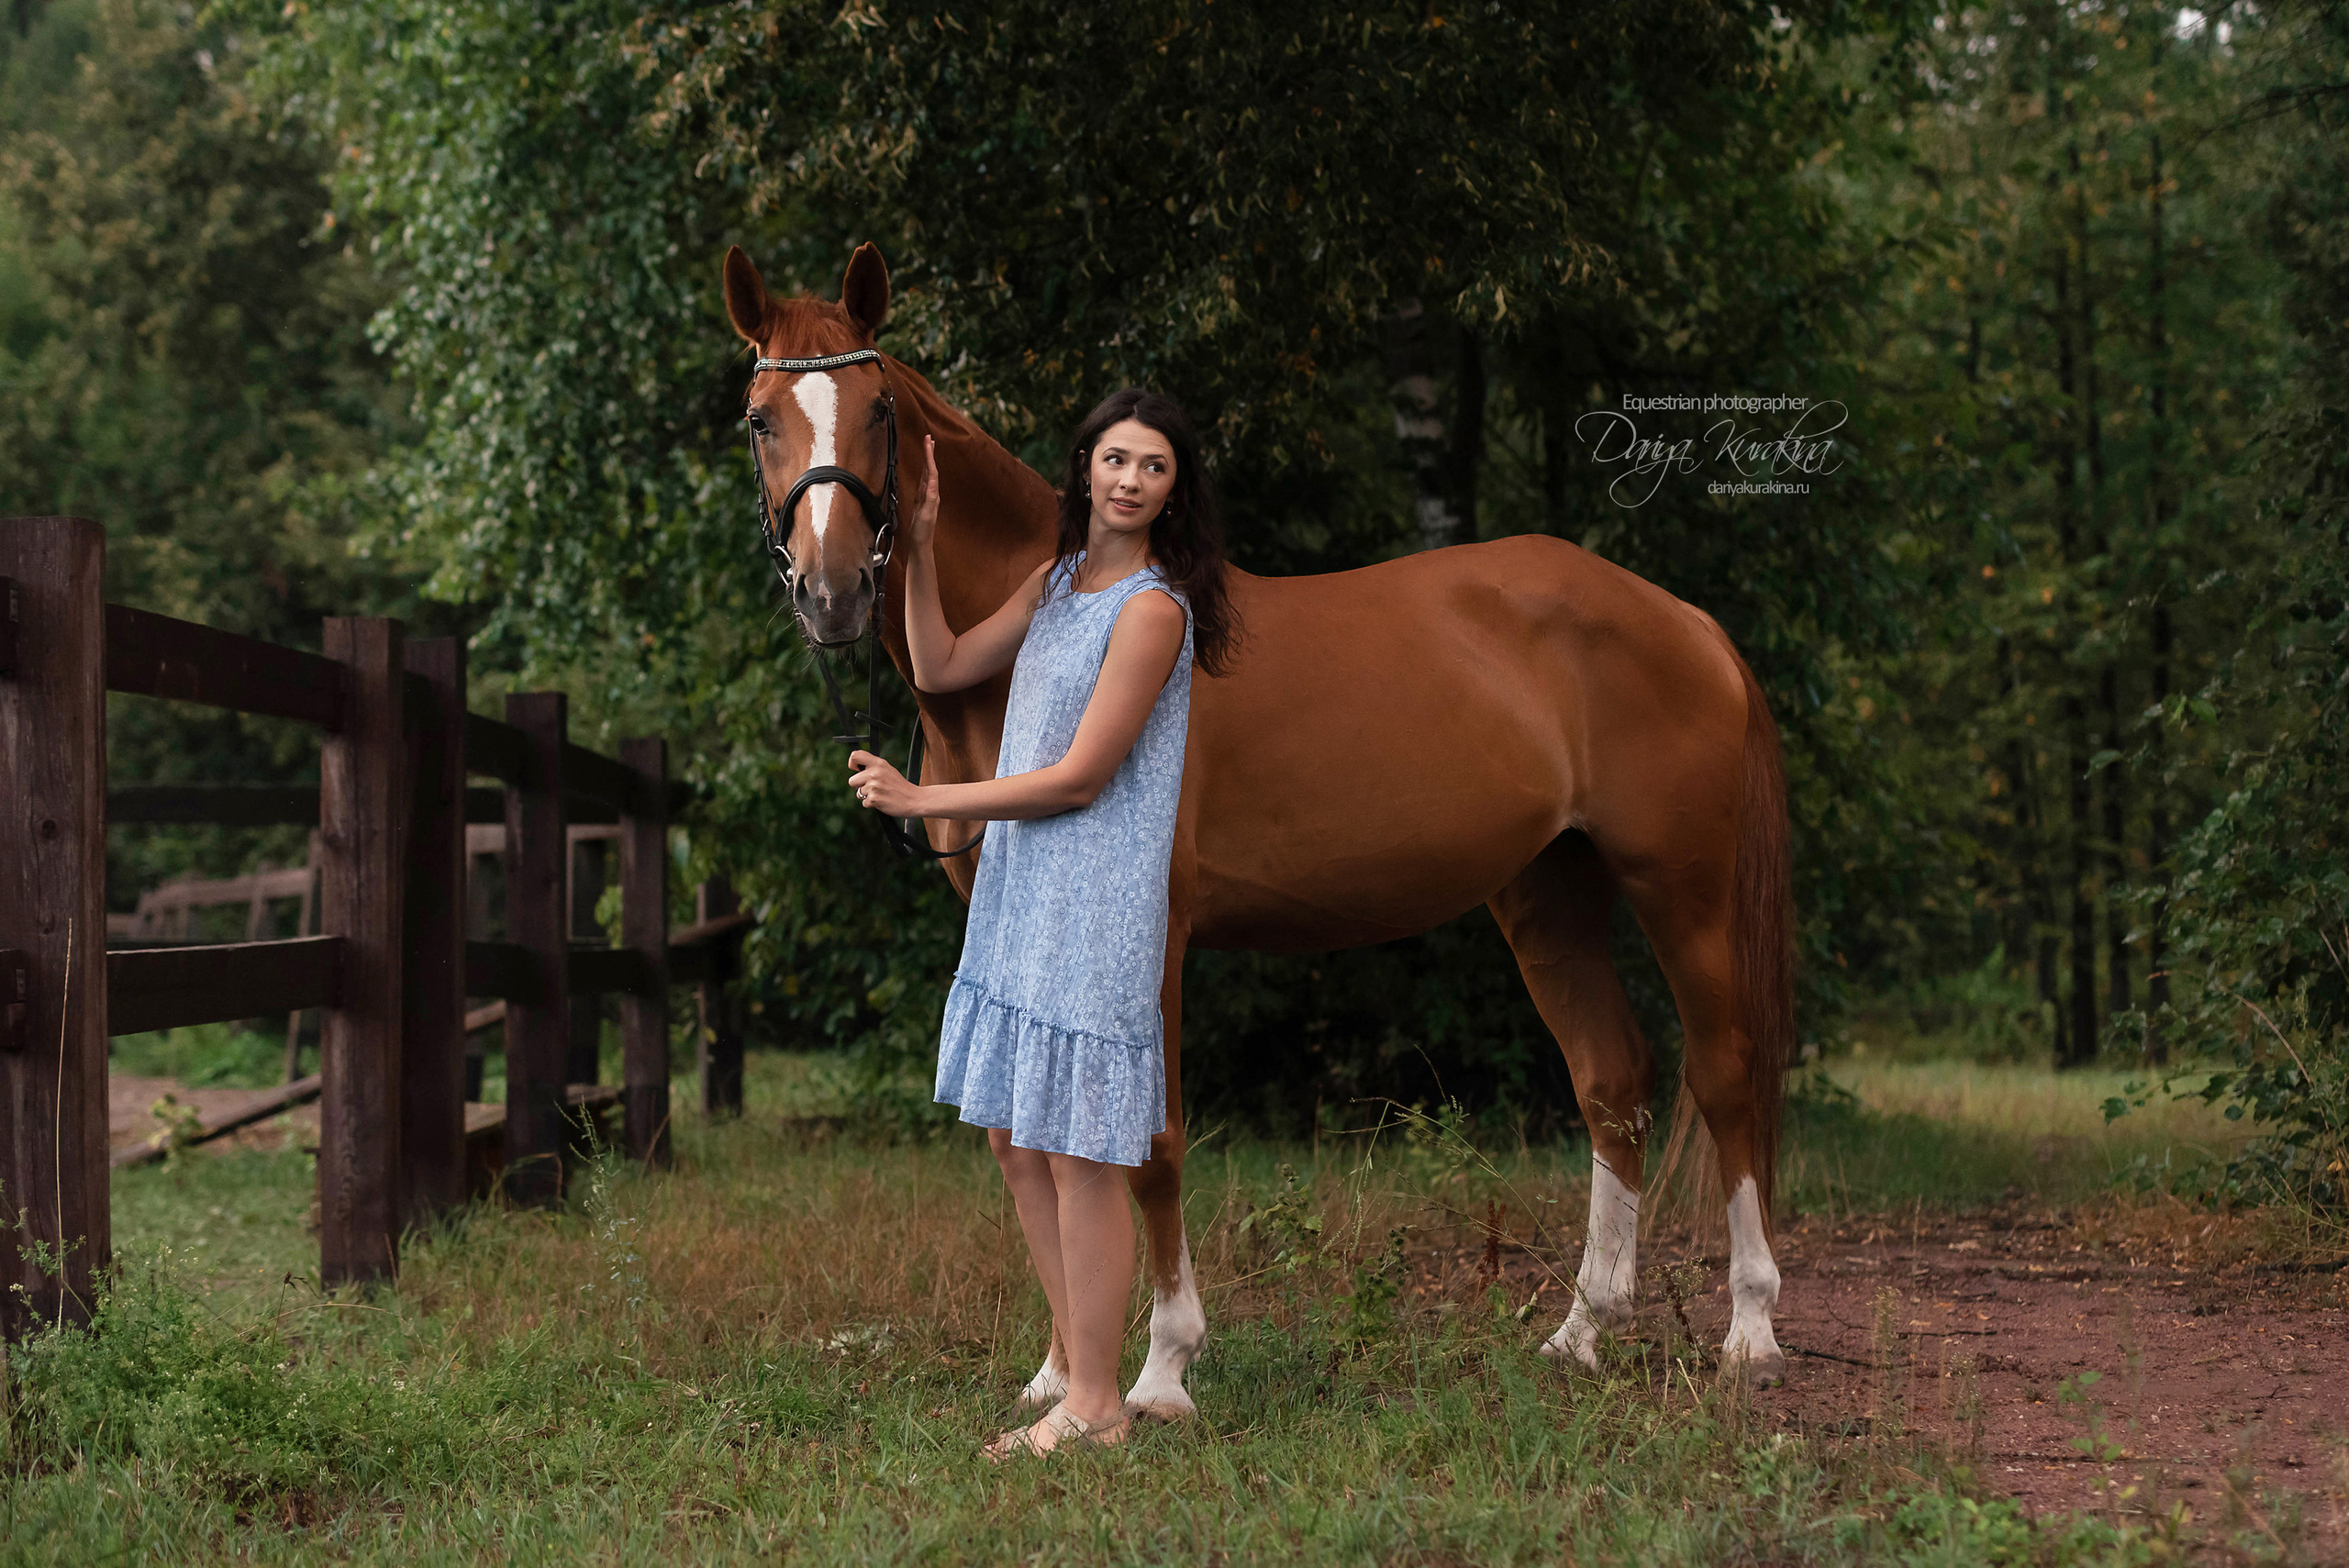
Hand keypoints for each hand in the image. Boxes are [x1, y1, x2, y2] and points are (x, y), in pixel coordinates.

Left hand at [847, 750, 924, 817]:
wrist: (914, 800)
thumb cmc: (900, 786)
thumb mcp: (888, 770)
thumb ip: (873, 767)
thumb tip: (857, 769)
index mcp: (879, 763)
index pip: (855, 755)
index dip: (852, 763)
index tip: (856, 769)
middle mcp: (875, 773)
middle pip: (852, 780)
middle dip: (859, 786)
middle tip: (873, 787)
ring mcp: (874, 786)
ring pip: (858, 793)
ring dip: (867, 796)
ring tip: (881, 794)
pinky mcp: (874, 799)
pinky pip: (864, 803)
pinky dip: (872, 804)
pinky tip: (883, 801)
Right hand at [908, 434, 939, 548]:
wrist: (920, 545)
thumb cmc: (922, 532)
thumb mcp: (926, 515)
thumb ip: (929, 498)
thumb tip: (932, 480)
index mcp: (932, 494)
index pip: (931, 471)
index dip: (929, 456)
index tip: (928, 441)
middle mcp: (931, 494)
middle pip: (930, 469)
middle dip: (929, 453)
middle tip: (928, 438)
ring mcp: (926, 497)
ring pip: (926, 474)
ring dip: (927, 461)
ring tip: (927, 448)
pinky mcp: (920, 501)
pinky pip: (922, 482)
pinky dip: (922, 473)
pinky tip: (922, 470)